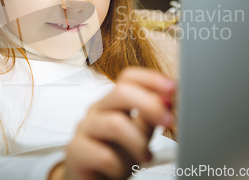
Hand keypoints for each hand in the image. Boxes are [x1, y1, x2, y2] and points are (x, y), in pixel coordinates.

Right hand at [49, 67, 175, 179]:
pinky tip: (120, 171)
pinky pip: (103, 156)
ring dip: (137, 143)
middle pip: (120, 92)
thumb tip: (168, 99)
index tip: (173, 87)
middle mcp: (97, 110)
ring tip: (144, 158)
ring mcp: (84, 128)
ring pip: (114, 124)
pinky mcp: (75, 151)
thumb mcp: (139, 134)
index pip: (128, 78)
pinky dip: (120, 166)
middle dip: (150, 105)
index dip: (151, 78)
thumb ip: (151, 116)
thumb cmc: (115, 155)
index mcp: (113, 102)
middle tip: (168, 122)